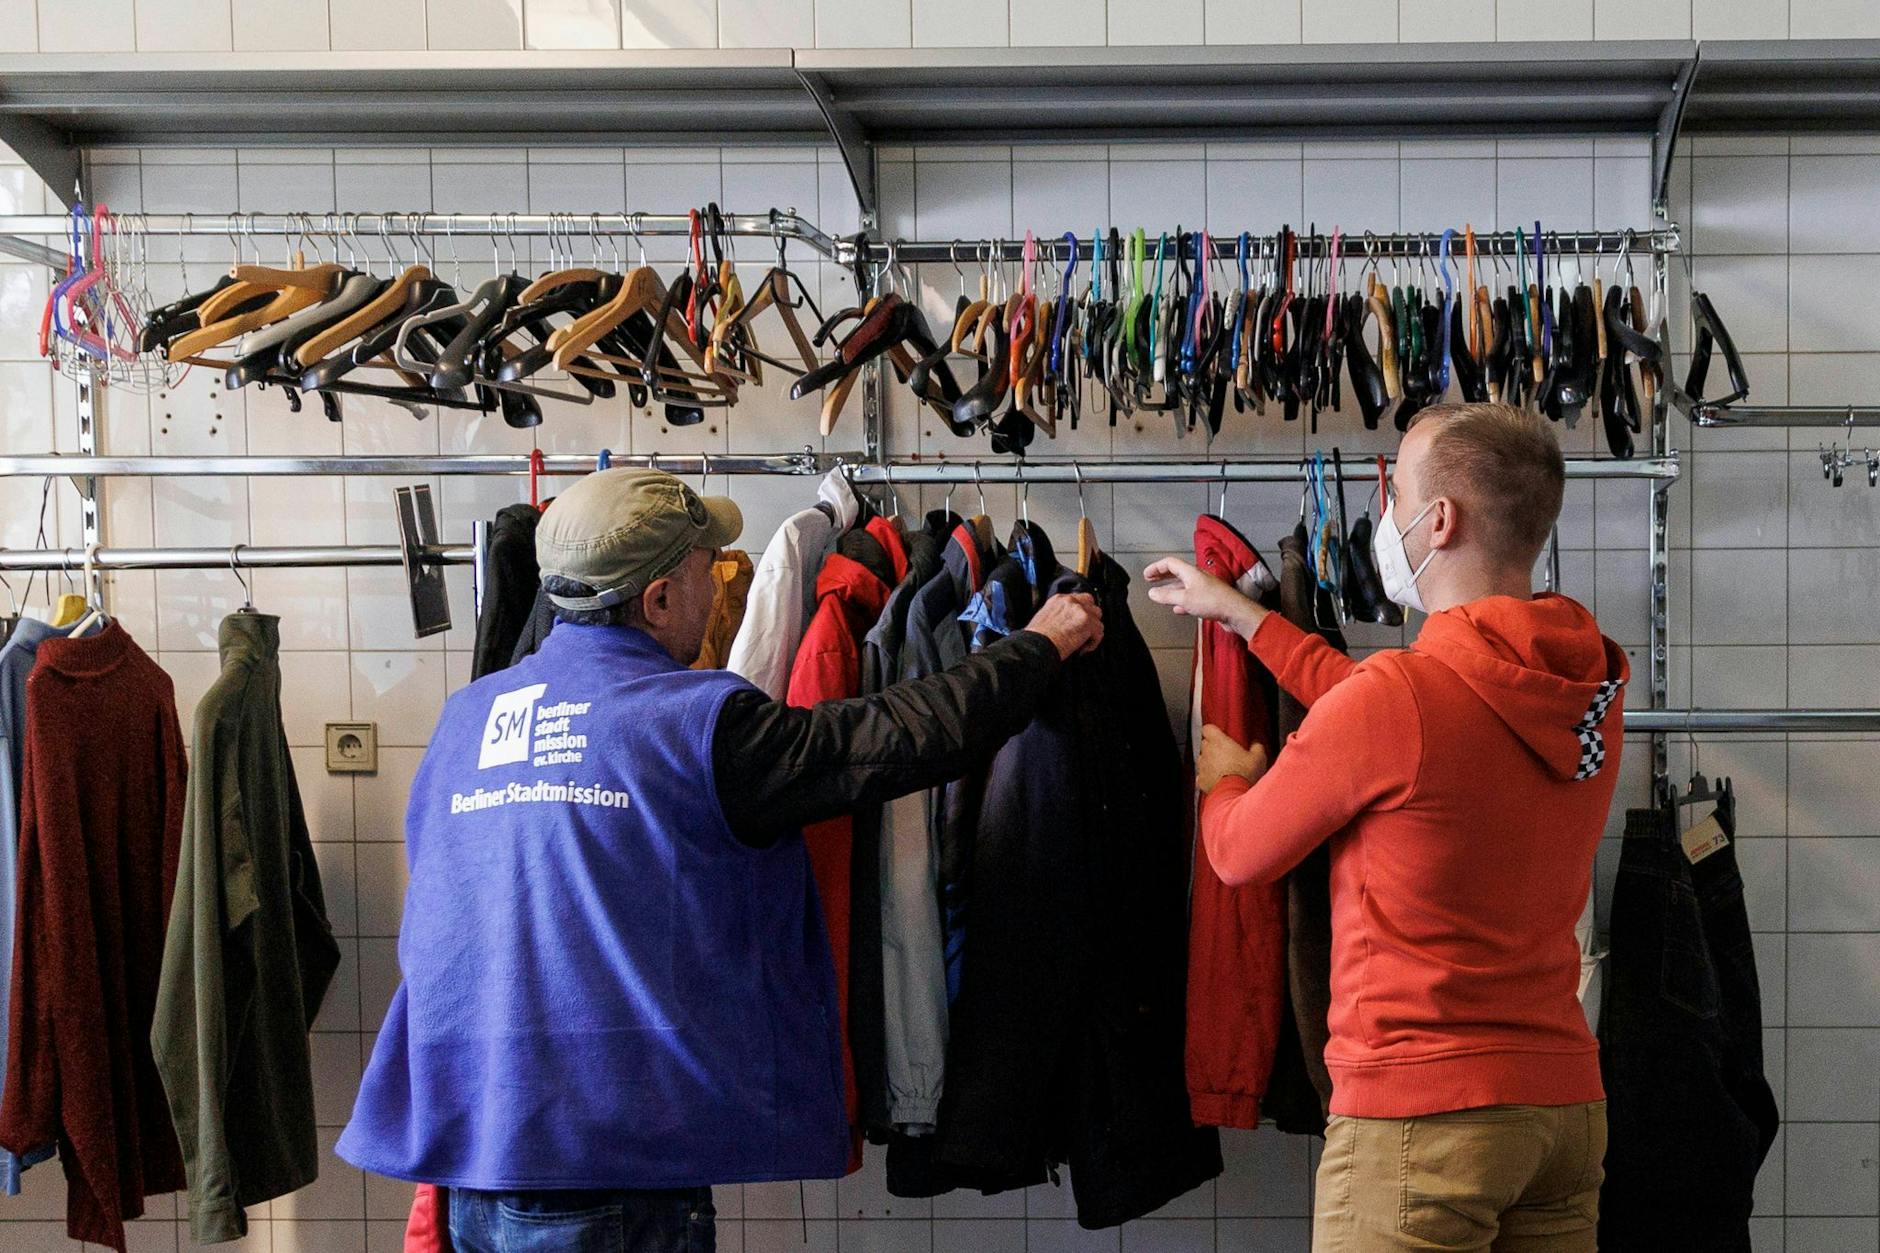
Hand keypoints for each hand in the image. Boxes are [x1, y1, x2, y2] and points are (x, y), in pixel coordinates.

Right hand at [1025, 592, 1104, 659]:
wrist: (1037, 646)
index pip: (1078, 599)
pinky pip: (1099, 632)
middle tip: (1084, 632)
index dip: (1081, 612)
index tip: (1079, 624)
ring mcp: (1080, 610)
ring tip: (1082, 643)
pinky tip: (1082, 649)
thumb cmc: (1037, 638)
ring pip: (1097, 619)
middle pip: (1091, 605)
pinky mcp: (1087, 621)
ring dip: (1092, 632)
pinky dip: (1093, 643)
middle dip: (1090, 619)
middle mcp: (1070, 601)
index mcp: (1058, 599)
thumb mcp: (1044, 619)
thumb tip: (1067, 625)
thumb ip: (1058, 616)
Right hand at [1144, 556, 1267, 638]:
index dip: (1156, 567)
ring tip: (1162, 593)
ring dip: (1171, 589)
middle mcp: (1198, 577)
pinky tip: (1178, 607)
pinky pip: (1190, 597)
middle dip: (1162, 576)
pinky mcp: (1208, 599)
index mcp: (1191, 572)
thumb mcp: (1184, 598)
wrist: (1234, 612)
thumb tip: (1153, 593)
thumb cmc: (1215, 601)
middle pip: (1176, 572)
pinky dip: (1181, 601)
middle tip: (1152, 578)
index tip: (1147, 573)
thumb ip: (1167, 596)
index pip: (1170, 563)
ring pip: (1183, 585)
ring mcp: (1204, 588)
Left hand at [1196, 724, 1267, 793]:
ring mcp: (1202, 767)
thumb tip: (1256, 745)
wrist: (1235, 795)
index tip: (1220, 735)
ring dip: (1210, 762)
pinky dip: (1208, 777)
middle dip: (1213, 747)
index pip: (1208, 729)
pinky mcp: (1201, 781)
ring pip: (1203, 760)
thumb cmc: (1245, 775)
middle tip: (1226, 754)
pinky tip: (1219, 781)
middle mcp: (1207, 752)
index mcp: (1219, 742)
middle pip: (1205, 744)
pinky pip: (1202, 776)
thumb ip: (1256, 747)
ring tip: (1224, 769)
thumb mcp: (1258, 758)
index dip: (1213, 732)